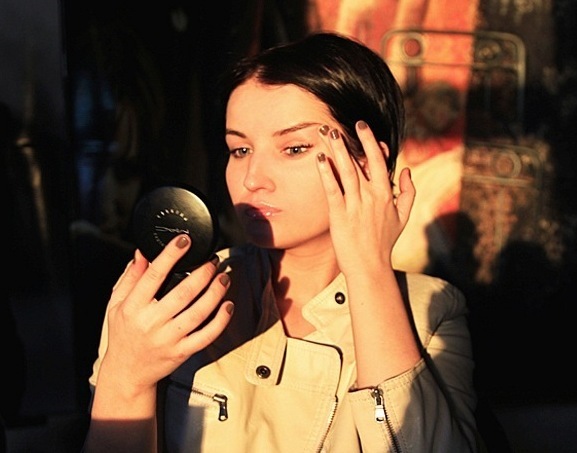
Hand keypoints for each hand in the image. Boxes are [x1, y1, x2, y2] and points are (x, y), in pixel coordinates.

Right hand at [100, 234, 233, 393]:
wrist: (126, 373)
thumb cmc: (122, 334)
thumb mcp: (116, 304)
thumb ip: (130, 278)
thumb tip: (142, 252)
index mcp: (133, 307)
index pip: (154, 275)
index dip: (171, 255)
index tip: (184, 240)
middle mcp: (150, 323)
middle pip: (183, 293)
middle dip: (203, 273)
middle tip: (214, 260)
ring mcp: (167, 339)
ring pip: (198, 312)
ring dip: (215, 292)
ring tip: (224, 277)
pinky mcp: (181, 353)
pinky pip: (206, 336)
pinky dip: (220, 320)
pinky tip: (228, 305)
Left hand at [316, 121, 414, 275]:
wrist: (370, 267)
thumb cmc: (385, 243)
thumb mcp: (403, 217)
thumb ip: (408, 192)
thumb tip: (406, 170)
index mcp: (386, 194)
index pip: (379, 161)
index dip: (371, 143)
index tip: (363, 128)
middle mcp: (372, 196)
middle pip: (361, 162)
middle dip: (352, 140)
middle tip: (341, 123)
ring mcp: (355, 205)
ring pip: (346, 171)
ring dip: (337, 150)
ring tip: (328, 132)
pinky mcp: (339, 214)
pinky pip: (332, 189)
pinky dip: (326, 173)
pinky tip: (320, 158)